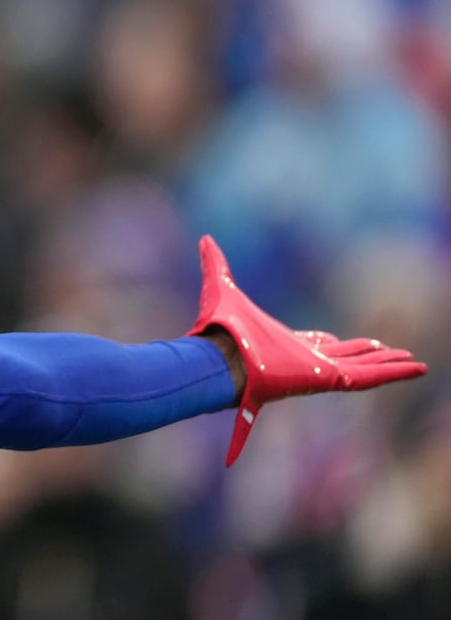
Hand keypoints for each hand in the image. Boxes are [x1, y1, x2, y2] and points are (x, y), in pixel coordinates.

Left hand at [188, 236, 426, 465]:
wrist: (218, 354)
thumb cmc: (218, 327)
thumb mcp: (220, 288)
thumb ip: (216, 264)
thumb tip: (204, 239)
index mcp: (282, 345)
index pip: (312, 345)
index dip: (325, 343)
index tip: (336, 341)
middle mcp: (303, 361)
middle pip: (342, 357)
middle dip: (365, 354)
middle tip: (385, 350)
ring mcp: (318, 372)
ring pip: (362, 369)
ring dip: (386, 364)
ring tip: (411, 362)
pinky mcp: (329, 380)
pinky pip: (368, 378)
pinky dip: (393, 373)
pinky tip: (415, 368)